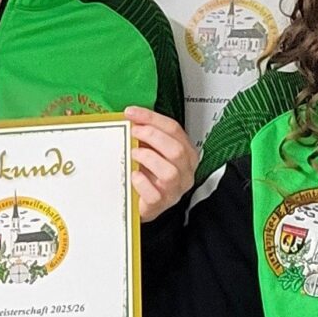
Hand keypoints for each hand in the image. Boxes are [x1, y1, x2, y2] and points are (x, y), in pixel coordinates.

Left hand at [126, 106, 199, 222]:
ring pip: (170, 172)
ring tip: (133, 153)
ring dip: (148, 157)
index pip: (175, 130)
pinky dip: (142, 182)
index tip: (132, 113)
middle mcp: (185, 171)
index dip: (152, 118)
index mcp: (186, 154)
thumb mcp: (150, 150)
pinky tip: (133, 175)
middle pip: (176, 150)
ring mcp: (174, 190)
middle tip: (133, 132)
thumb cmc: (147, 173)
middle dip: (152, 136)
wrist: (140, 201)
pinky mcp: (161, 204)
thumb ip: (146, 135)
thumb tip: (131, 117)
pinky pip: (155, 194)